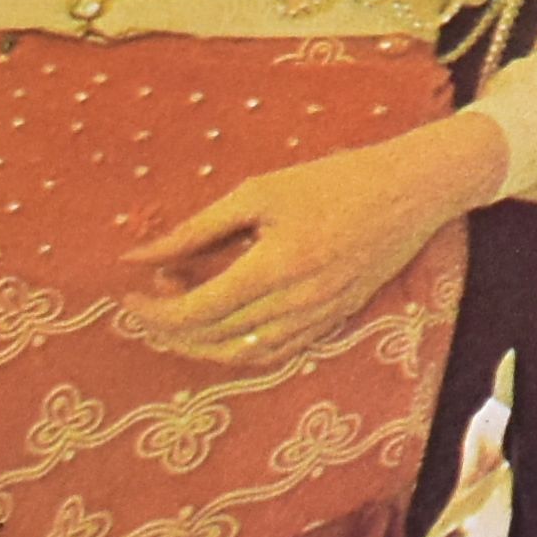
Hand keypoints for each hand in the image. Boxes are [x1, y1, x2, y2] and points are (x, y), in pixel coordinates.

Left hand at [115, 116, 500, 366]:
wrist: (408, 192)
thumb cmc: (332, 181)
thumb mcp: (258, 193)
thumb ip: (195, 230)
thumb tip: (138, 256)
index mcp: (275, 267)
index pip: (197, 311)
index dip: (154, 311)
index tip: (128, 294)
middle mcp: (297, 304)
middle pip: (213, 338)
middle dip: (169, 326)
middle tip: (146, 300)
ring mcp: (317, 319)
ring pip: (240, 355)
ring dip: (198, 343)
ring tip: (176, 312)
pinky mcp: (331, 323)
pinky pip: (273, 353)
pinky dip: (235, 349)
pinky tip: (219, 327)